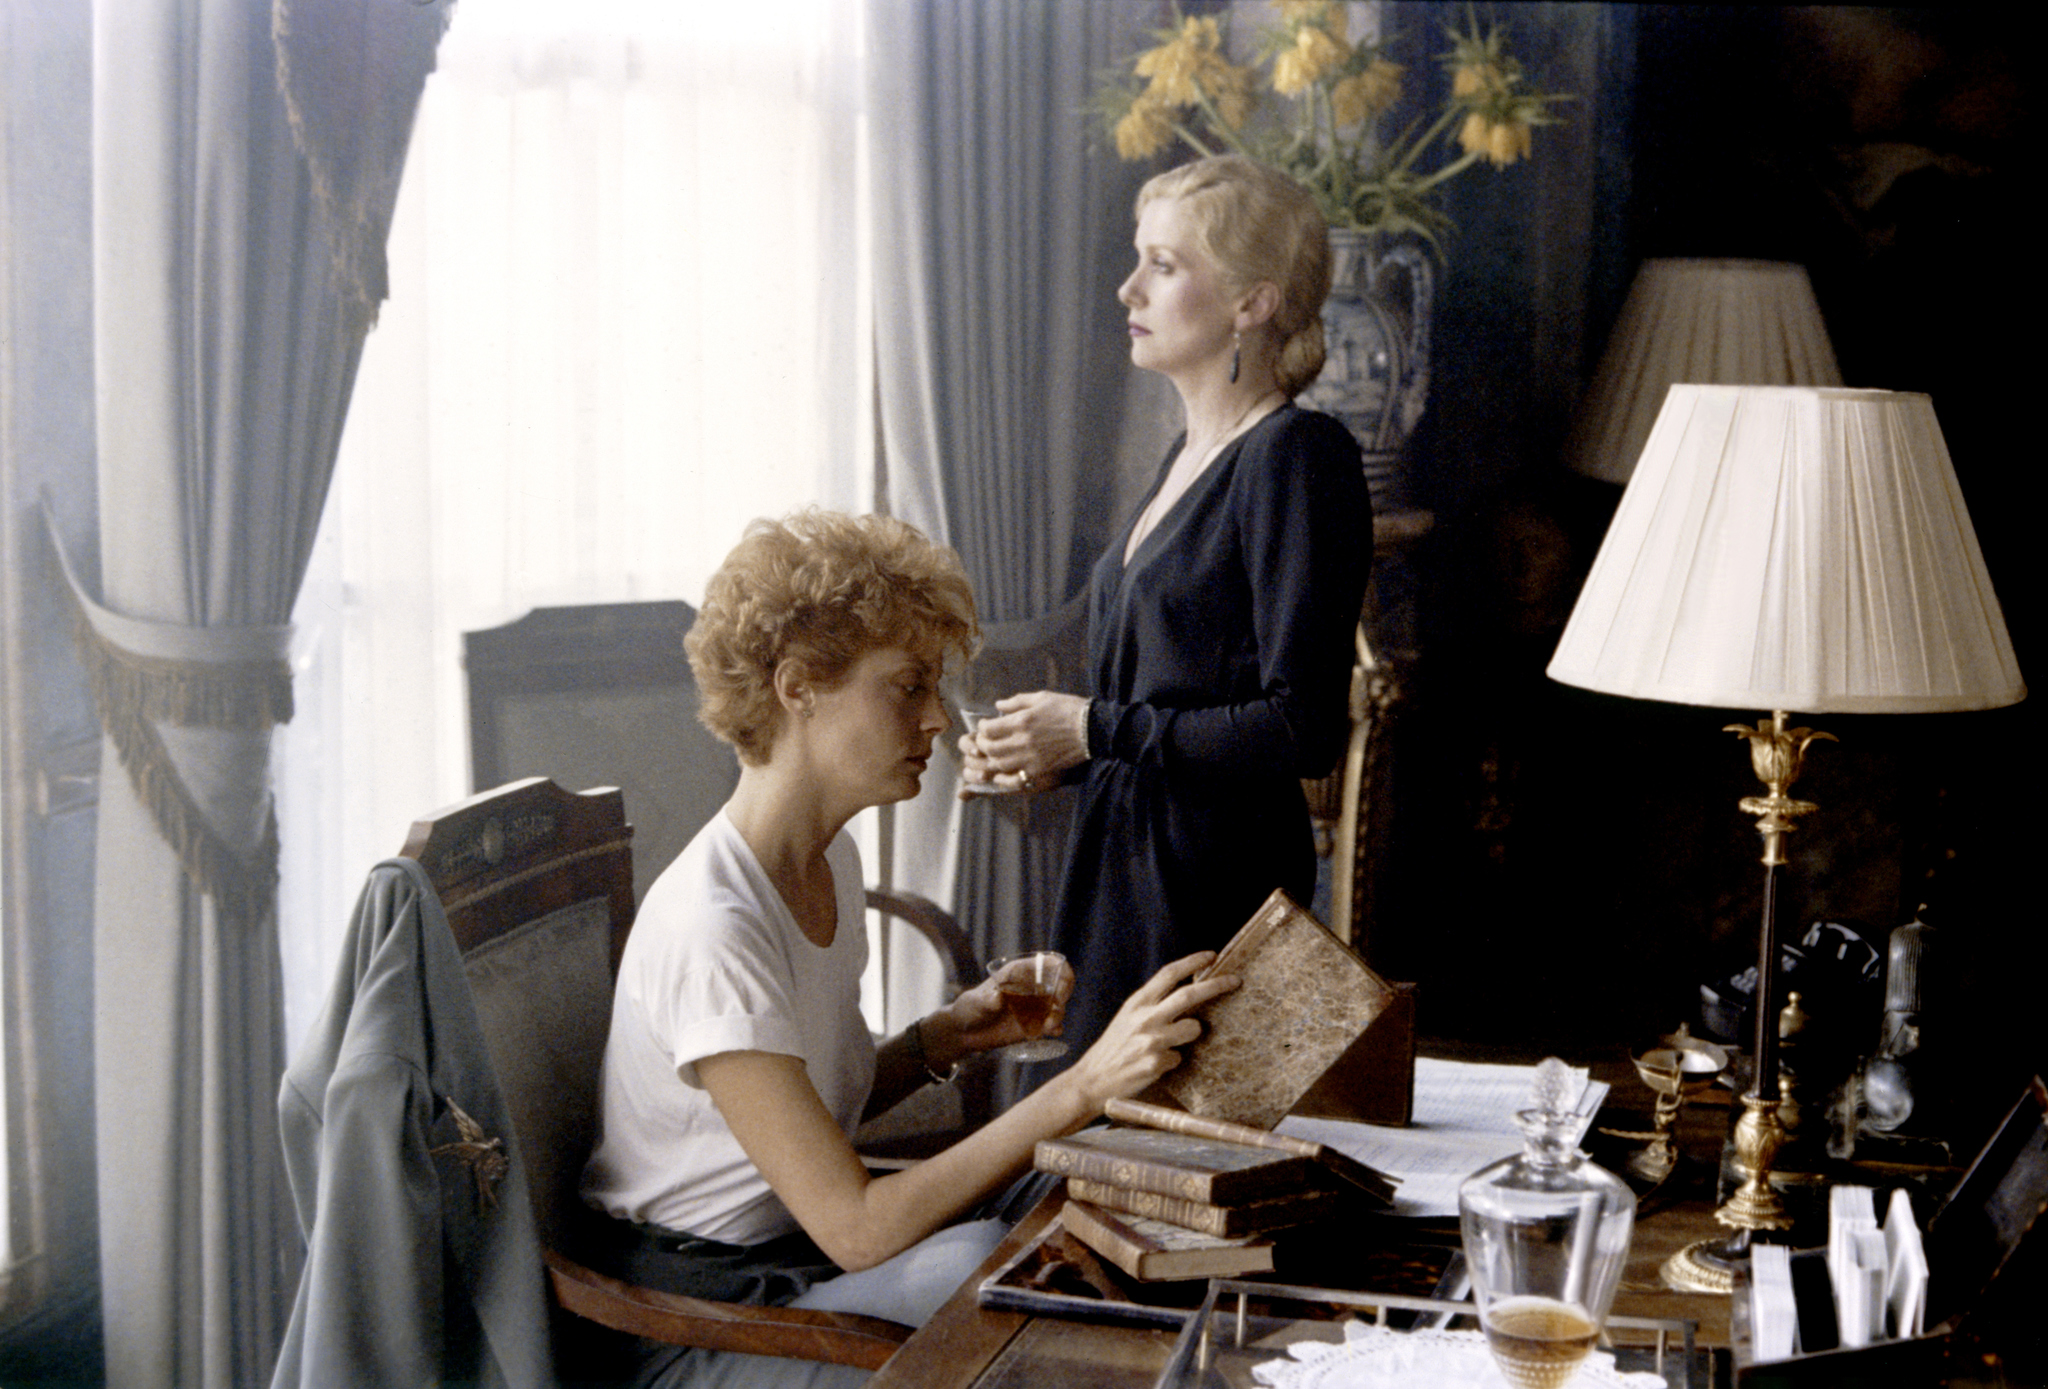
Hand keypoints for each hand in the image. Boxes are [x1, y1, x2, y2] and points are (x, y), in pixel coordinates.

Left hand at [943, 954, 1075, 1055]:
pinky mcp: (1034, 1025)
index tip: (1059, 987)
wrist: (964, 1033)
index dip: (1061, 972)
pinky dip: (1056, 1028)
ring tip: (1048, 1028)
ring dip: (1058, 1015)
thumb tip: (999, 998)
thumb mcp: (975, 1002)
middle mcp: (1031, 987)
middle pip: (1060, 984)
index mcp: (1020, 973)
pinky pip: (1052, 1025)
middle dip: (1062, 997)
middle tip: (1054, 1012)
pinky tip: (1052, 1033)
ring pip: (1058, 1006)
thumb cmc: (969, 1009)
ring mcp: (1034, 1007)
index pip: (1049, 964)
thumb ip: (987, 1000)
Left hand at [956, 690, 1089, 796]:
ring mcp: (1030, 758)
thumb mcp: (1041, 697)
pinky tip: (1003, 772)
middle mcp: (1022, 741)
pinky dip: (1004, 777)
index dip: (982, 728)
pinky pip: (1014, 778)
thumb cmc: (1068, 709)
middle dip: (982, 745)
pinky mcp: (1039, 770)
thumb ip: (1016, 701)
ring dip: (992, 759)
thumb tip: (998, 705)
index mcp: (1021, 721)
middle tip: (984, 741)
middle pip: (989, 748)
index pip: (988, 729)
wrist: (1092, 729)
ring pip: (999, 765)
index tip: (985, 726)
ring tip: (994, 754)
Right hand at [1061, 953, 1238, 1112]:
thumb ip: (1152, 1005)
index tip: (1212, 956)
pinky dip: (1172, 1060)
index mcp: (1137, 1002)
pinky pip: (1179, 1057)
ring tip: (1170, 1043)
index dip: (1192, 962)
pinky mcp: (1156, 1063)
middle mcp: (1145, 1018)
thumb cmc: (1114, 1048)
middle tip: (1235, 980)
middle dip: (1216, 985)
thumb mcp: (1127, 1017)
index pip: (1168, 973)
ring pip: (1193, 1028)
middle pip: (1189, 995)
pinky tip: (1154, 1065)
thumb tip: (1186, 993)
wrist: (1092, 1080)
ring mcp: (1151, 1041)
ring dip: (1191, 1033)